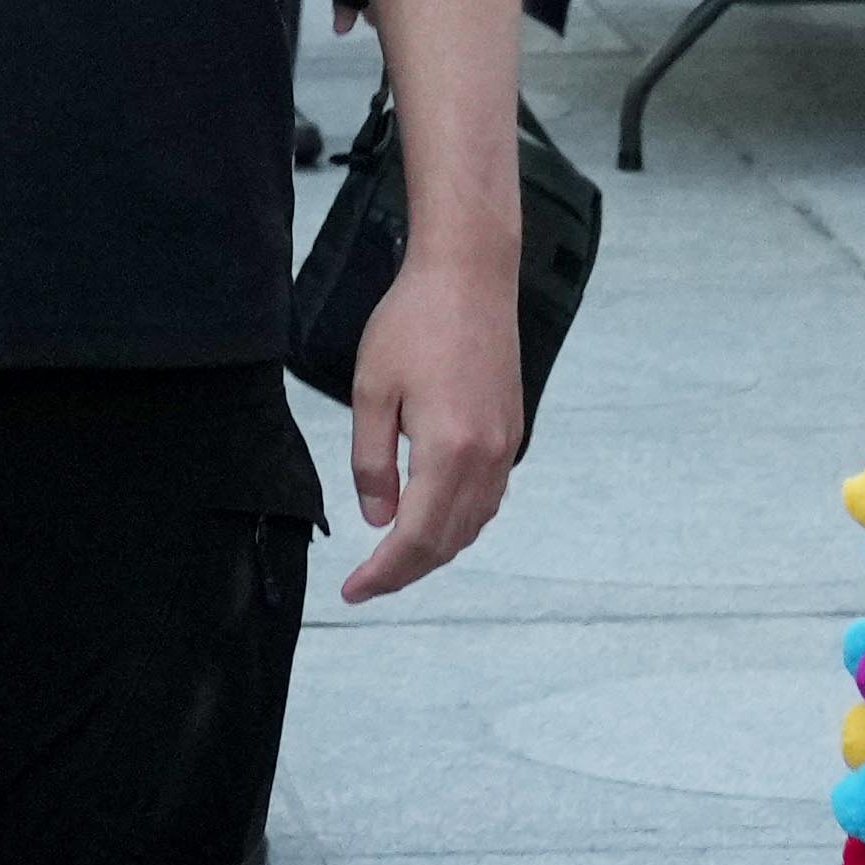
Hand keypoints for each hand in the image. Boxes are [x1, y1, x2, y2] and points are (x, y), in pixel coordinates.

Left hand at [344, 230, 521, 599]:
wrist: (470, 274)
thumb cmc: (415, 321)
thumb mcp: (372, 392)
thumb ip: (371, 463)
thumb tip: (378, 519)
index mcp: (449, 450)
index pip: (415, 538)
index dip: (382, 573)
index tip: (352, 590)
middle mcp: (488, 457)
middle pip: (448, 542)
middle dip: (405, 571)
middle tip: (366, 583)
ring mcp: (506, 446)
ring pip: (473, 525)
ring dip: (434, 551)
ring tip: (393, 559)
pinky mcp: (512, 431)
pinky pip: (488, 498)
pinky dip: (459, 522)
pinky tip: (432, 519)